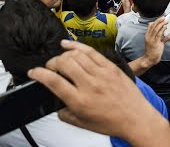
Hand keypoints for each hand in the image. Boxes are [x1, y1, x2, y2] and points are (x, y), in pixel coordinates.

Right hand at [28, 40, 169, 141]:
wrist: (136, 119)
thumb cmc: (112, 123)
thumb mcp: (83, 124)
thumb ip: (66, 114)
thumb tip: (57, 105)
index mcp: (80, 101)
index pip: (53, 82)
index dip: (39, 74)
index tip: (33, 72)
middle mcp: (89, 85)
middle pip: (63, 63)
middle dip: (51, 63)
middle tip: (49, 68)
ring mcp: (100, 74)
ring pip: (75, 55)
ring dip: (63, 55)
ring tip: (60, 60)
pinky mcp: (110, 67)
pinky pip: (90, 51)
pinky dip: (76, 46)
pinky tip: (68, 45)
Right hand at [144, 16, 168, 63]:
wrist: (149, 59)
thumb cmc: (152, 51)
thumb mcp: (156, 43)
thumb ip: (163, 37)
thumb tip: (168, 33)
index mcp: (147, 35)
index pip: (150, 26)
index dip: (156, 21)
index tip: (161, 18)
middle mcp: (149, 36)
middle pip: (153, 26)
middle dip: (159, 21)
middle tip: (164, 17)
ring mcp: (152, 39)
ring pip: (156, 29)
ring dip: (161, 24)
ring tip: (166, 21)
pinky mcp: (155, 43)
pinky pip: (159, 35)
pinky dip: (162, 30)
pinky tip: (165, 27)